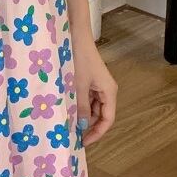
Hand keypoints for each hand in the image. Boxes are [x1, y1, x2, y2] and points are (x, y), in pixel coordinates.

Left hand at [72, 31, 116, 146]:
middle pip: (100, 114)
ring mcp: (97, 83)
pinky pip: (86, 96)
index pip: (107, 120)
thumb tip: (82, 127)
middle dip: (88, 125)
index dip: (97, 133)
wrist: (74, 34)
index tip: (83, 142)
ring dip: (82, 114)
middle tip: (72, 134)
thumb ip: (81, 107)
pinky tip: (67, 107)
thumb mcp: (78, 86)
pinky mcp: (89, 78)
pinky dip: (79, 103)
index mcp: (109, 92)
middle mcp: (106, 89)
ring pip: (92, 106)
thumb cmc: (79, 59)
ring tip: (68, 122)